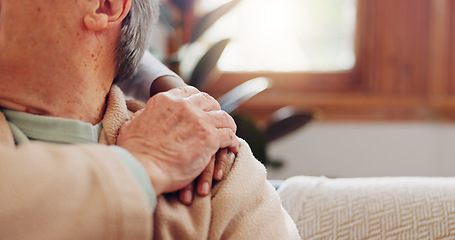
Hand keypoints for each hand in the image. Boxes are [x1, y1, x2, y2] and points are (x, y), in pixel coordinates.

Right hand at [117, 87, 239, 195]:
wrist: (142, 168)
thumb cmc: (133, 152)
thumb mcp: (132, 125)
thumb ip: (143, 116)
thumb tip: (143, 114)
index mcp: (166, 100)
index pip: (188, 92)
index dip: (197, 99)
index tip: (201, 107)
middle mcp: (184, 106)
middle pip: (208, 101)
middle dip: (214, 110)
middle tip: (217, 120)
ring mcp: (199, 121)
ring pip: (223, 117)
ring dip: (228, 125)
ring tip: (230, 132)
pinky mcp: (210, 138)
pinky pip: (229, 135)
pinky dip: (233, 141)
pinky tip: (233, 147)